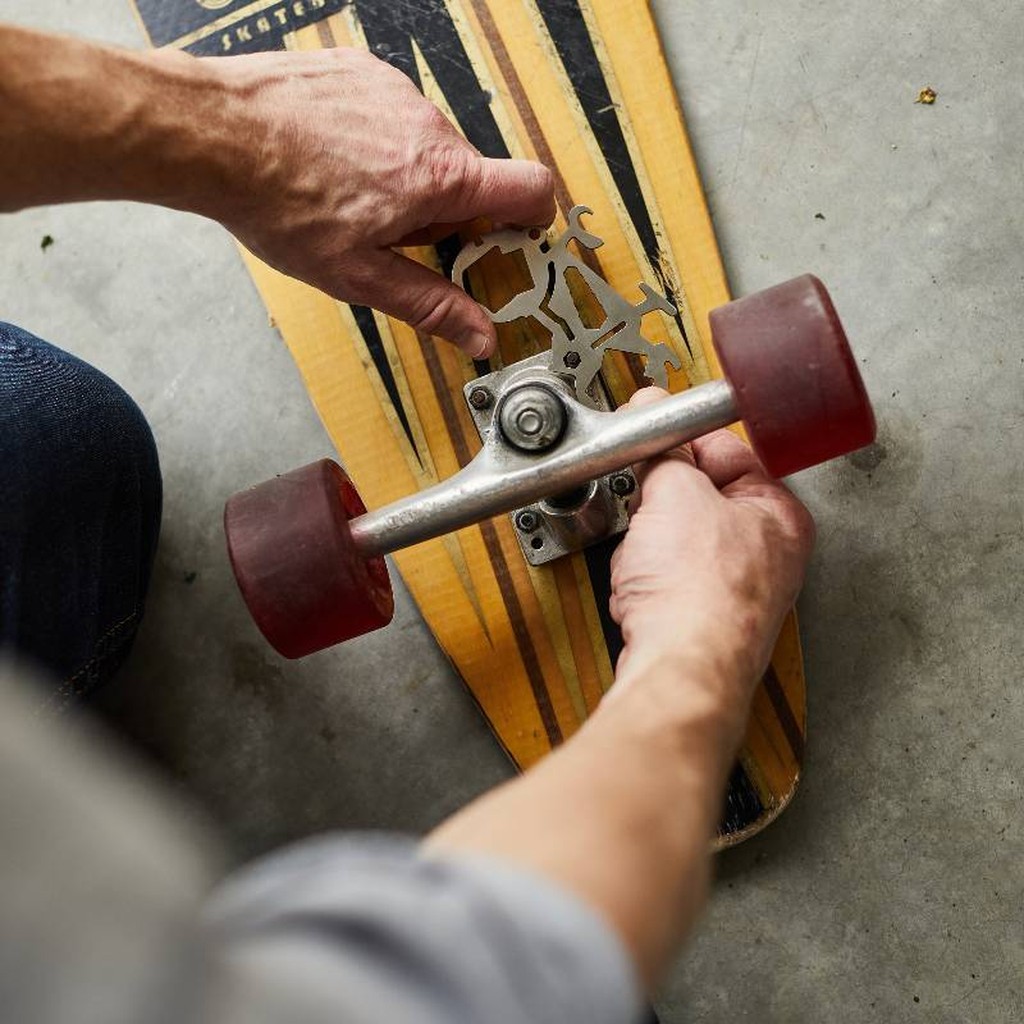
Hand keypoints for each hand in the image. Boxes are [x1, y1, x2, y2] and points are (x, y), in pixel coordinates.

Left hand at [202, 47, 554, 356]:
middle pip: (466, 176)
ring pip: (424, 146)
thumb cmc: (278, 203)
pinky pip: (390, 113)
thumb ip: (431, 304)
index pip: (530, 187)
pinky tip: (329, 159)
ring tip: (346, 195)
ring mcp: (394, 90)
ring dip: (404, 176)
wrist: (211, 134)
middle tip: (390, 235)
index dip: (536, 215)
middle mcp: (427, 124)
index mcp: (438, 178)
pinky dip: (373, 140)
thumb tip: (482, 334)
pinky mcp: (361, 70)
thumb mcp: (361, 276)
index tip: (521, 234)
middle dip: (441, 212)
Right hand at [609, 387, 814, 718]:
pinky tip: (642, 590)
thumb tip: (653, 419)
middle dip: (658, 505)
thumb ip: (664, 452)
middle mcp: (767, 552)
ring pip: (673, 542)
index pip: (725, 451)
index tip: (649, 441)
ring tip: (645, 561)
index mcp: (779, 513)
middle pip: (696, 498)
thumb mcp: (675, 494)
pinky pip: (663, 580)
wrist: (680, 668)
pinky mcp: (703, 618)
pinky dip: (644, 581)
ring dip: (646, 546)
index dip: (680, 444)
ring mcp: (736, 589)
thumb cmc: (699, 595)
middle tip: (645, 510)